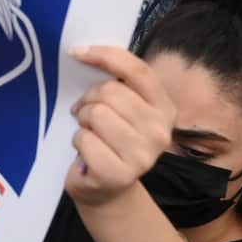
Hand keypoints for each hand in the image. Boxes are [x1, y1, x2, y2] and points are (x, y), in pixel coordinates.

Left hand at [65, 45, 173, 208]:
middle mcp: (161, 131)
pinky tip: (86, 154)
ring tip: (89, 133)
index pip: (136, 70)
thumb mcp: (121, 109)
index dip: (104, 55)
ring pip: (96, 114)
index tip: (76, 52)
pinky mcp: (119, 174)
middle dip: (88, 100)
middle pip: (110, 92)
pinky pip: (84, 139)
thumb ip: (116, 84)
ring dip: (83, 122)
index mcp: (164, 108)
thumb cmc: (109, 140)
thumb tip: (84, 52)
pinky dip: (78, 142)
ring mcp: (143, 155)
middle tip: (86, 115)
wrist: (105, 189)